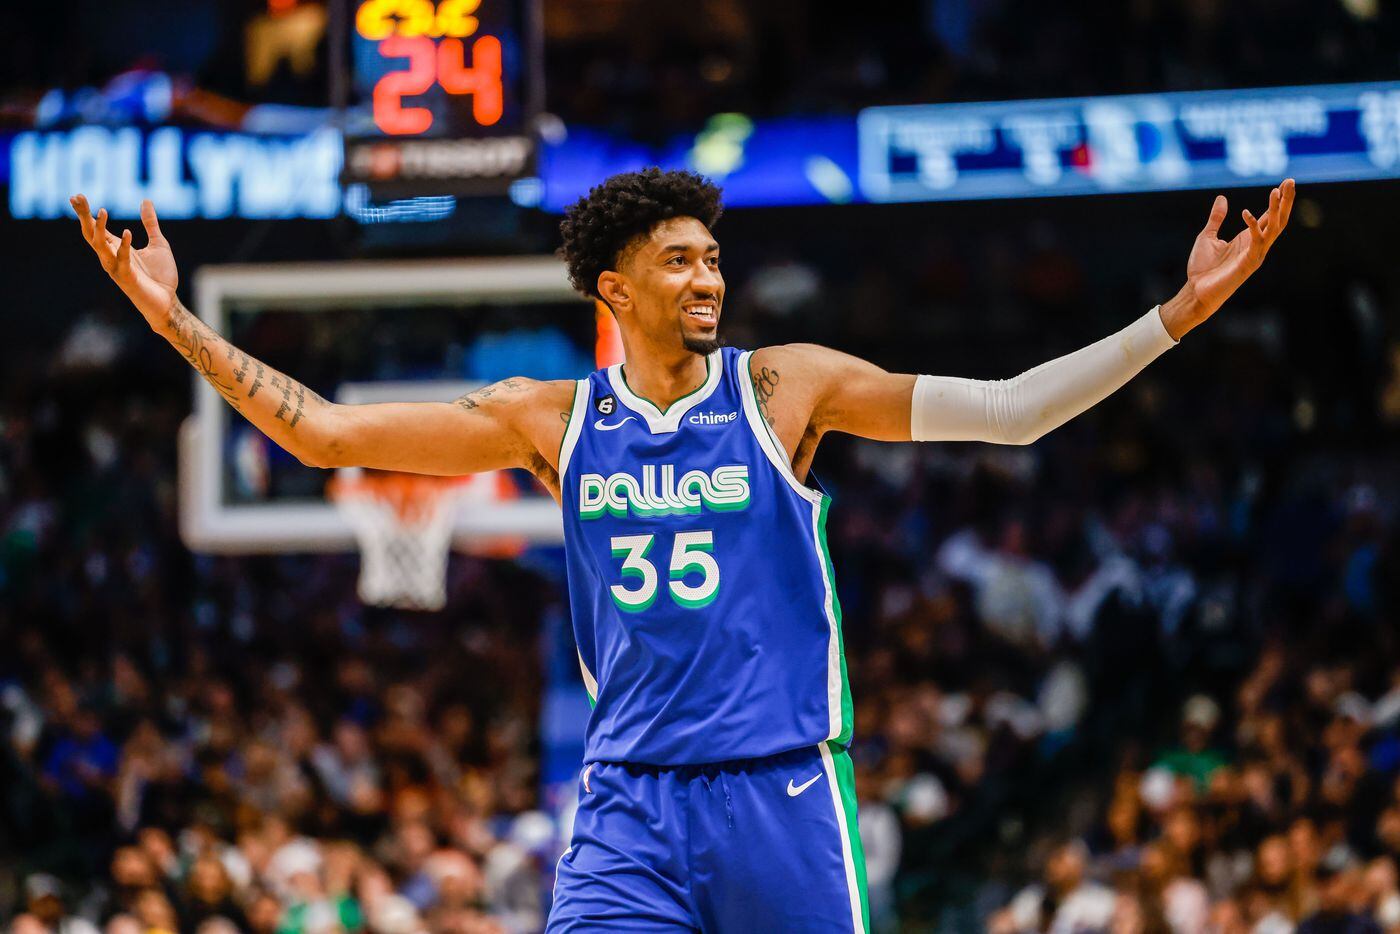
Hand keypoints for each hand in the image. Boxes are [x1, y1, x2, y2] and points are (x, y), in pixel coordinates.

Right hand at [71, 195, 178, 319]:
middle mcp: (112, 257)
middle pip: (91, 234)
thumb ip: (150, 223)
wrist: (168, 302)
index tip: (77, 196)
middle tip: (77, 198)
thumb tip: (145, 200)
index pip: (96, 228)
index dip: (86, 213)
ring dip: (100, 229)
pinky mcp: (128, 279)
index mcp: (117, 248)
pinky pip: (122, 261)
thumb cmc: (161, 275)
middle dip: (84, 217)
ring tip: (102, 211)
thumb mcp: (158, 243)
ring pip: (100, 247)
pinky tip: (128, 232)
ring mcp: (117, 269)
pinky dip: (124, 247)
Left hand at [1186, 179, 1294, 316]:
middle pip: (1278, 220)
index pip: (1269, 216)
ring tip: (1276, 191)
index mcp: (1248, 238)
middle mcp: (1256, 245)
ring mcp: (1255, 255)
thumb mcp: (1207, 236)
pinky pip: (1256, 242)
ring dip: (1276, 210)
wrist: (1195, 291)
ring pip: (1273, 229)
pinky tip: (1245, 213)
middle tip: (1291, 181)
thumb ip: (1216, 218)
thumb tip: (1221, 198)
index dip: (1278, 200)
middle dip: (1285, 201)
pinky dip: (1252, 226)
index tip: (1285, 182)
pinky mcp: (1248, 263)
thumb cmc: (1202, 268)